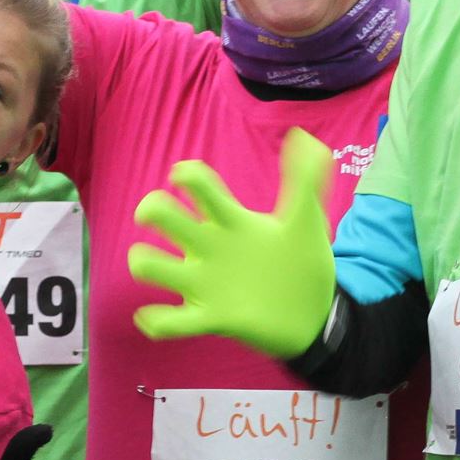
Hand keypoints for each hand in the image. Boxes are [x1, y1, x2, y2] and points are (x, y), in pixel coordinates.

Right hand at [129, 130, 337, 355]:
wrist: (314, 315)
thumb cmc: (302, 264)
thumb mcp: (307, 221)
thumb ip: (306, 179)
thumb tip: (302, 135)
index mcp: (230, 222)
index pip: (198, 187)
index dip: (186, 175)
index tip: (182, 176)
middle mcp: (210, 249)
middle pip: (167, 218)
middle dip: (152, 209)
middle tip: (154, 215)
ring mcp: (207, 284)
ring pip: (156, 268)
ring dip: (145, 263)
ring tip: (152, 266)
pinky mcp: (211, 319)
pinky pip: (171, 323)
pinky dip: (155, 321)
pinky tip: (151, 318)